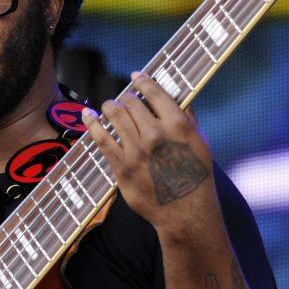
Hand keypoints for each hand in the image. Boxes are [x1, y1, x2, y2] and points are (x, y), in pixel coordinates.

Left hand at [81, 71, 216, 236]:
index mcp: (177, 125)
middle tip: (124, 99)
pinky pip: (102, 140)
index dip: (142, 81)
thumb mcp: (200, 142)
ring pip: (114, 116)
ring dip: (109, 107)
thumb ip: (187, 118)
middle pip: (131, 103)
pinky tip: (88, 116)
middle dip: (126, 98)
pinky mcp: (121, 168)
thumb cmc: (196, 176)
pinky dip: (92, 124)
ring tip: (108, 106)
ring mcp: (136, 152)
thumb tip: (178, 98)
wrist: (185, 211)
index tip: (136, 77)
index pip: (154, 93)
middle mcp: (155, 135)